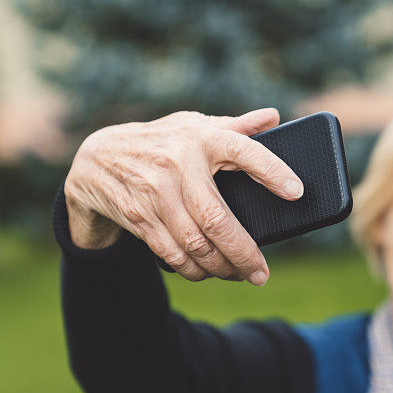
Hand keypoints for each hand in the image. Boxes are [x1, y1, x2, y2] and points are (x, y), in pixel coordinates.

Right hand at [63, 108, 302, 285]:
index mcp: (200, 138)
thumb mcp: (192, 126)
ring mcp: (155, 194)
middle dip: (244, 253)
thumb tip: (273, 117)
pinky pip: (172, 253)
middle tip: (261, 273)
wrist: (96, 159)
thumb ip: (233, 126)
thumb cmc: (160, 142)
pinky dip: (193, 269)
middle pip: (218, 219)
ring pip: (195, 244)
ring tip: (239, 275)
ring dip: (220, 267)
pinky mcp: (139, 217)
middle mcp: (178, 165)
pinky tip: (207, 272)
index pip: (243, 150)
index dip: (271, 171)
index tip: (296, 192)